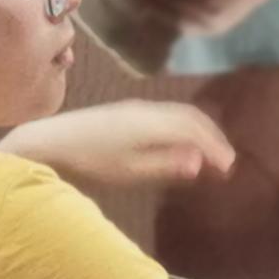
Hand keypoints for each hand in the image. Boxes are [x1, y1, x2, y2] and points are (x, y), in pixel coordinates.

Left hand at [0, 101, 235, 188]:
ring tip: (206, 154)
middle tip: (225, 161)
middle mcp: (144, 109)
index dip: (216, 146)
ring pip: (175, 114)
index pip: (195, 128)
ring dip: (196, 131)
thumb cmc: (88, 162)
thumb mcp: (129, 170)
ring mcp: (132, 108)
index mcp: (150, 122)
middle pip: (189, 116)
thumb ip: (165, 164)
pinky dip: (179, 128)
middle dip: (211, 136)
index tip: (229, 167)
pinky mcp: (122, 113)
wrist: (48, 144)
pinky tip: (176, 145)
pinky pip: (162, 115)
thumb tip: (200, 163)